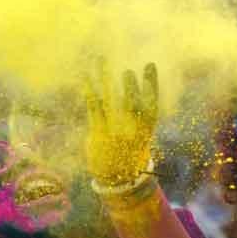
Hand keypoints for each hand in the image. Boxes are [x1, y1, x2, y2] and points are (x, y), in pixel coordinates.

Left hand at [84, 61, 158, 186]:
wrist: (117, 177)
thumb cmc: (130, 150)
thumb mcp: (142, 133)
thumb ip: (139, 113)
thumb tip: (132, 87)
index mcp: (147, 128)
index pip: (151, 101)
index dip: (150, 82)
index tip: (149, 65)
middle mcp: (132, 129)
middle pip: (132, 102)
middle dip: (129, 86)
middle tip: (127, 71)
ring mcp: (115, 130)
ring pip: (110, 99)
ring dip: (105, 78)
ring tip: (100, 60)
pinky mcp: (98, 132)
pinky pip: (94, 106)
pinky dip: (89, 90)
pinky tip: (85, 76)